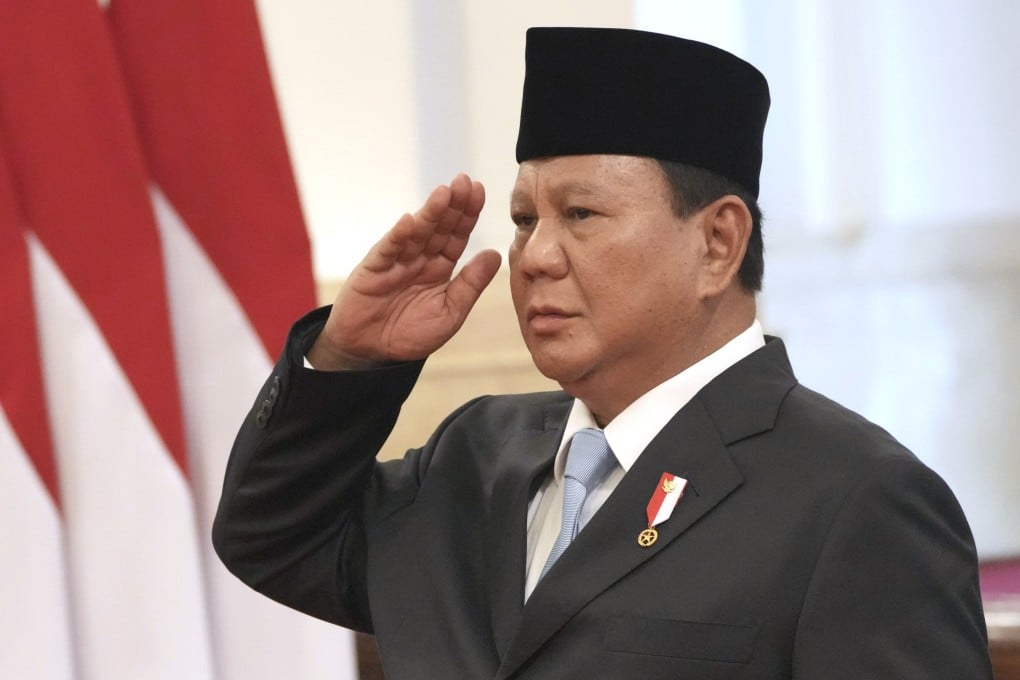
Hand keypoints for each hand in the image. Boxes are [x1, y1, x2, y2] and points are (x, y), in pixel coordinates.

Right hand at [307, 173, 501, 369]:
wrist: (372, 354)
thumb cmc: (411, 334)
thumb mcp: (450, 313)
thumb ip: (470, 284)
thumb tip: (495, 254)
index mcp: (440, 267)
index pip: (456, 236)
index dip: (468, 215)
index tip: (480, 191)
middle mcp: (419, 258)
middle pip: (438, 227)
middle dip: (452, 205)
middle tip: (466, 182)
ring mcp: (396, 261)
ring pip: (416, 233)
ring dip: (429, 213)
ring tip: (444, 193)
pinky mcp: (373, 269)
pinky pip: (388, 250)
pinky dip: (398, 236)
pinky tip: (410, 221)